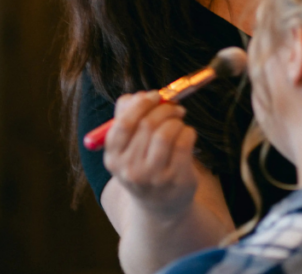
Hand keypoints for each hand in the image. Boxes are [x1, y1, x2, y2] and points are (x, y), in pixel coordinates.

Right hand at [103, 91, 198, 217]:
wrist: (160, 206)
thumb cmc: (143, 165)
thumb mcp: (127, 148)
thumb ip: (126, 117)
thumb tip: (137, 96)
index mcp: (113, 158)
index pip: (124, 123)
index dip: (141, 104)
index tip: (155, 96)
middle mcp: (130, 170)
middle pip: (148, 125)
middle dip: (164, 109)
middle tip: (174, 107)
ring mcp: (154, 177)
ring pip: (166, 133)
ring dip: (176, 120)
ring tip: (179, 122)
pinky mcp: (176, 179)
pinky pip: (184, 142)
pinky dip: (188, 131)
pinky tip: (187, 134)